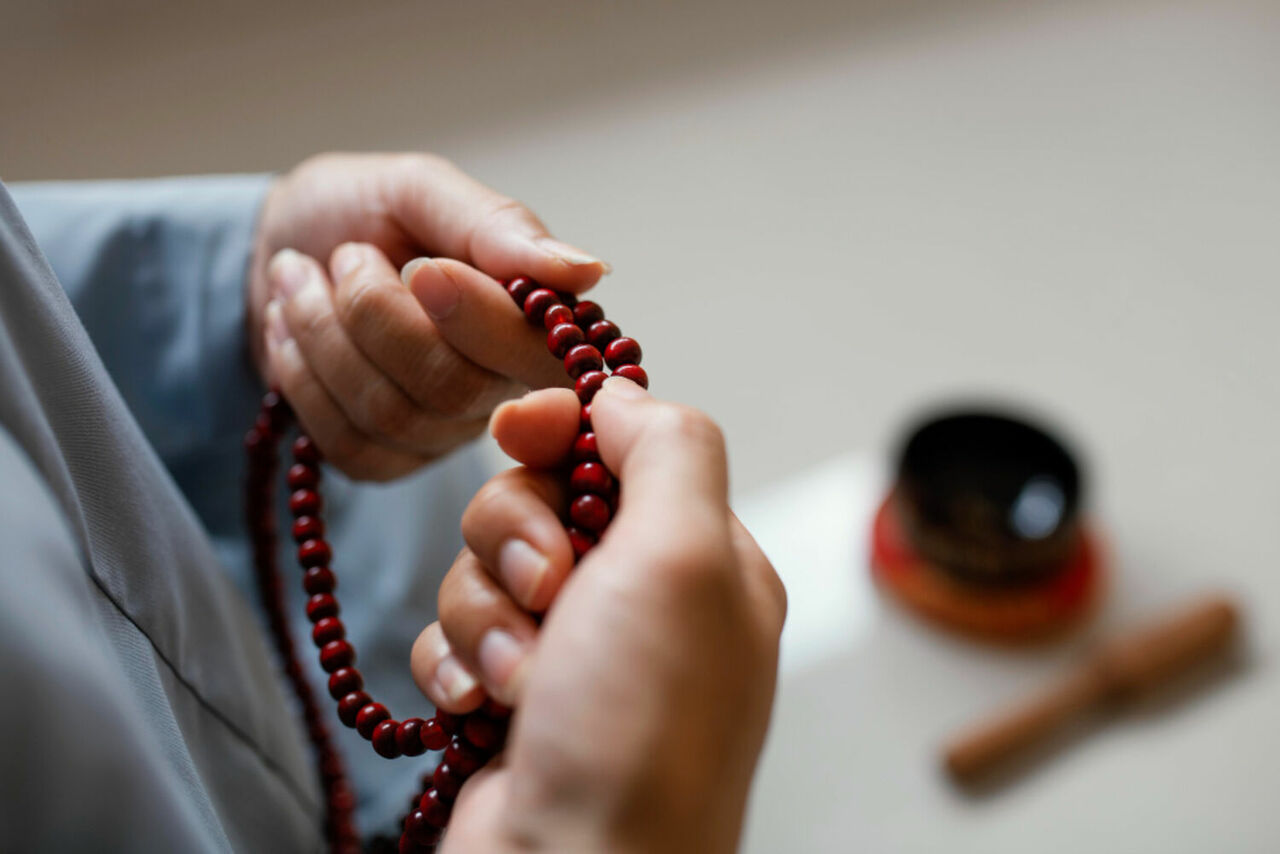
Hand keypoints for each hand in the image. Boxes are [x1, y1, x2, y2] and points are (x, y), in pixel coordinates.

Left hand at [250, 152, 609, 478]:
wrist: (276, 245)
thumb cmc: (362, 210)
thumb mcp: (421, 189)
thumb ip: (499, 227)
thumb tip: (590, 270)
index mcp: (530, 318)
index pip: (537, 352)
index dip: (480, 323)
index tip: (423, 269)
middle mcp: (502, 386)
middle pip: (453, 388)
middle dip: (373, 314)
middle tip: (344, 256)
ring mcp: (444, 431)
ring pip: (390, 415)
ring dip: (322, 334)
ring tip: (300, 279)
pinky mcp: (387, 459)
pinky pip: (349, 447)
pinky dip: (301, 378)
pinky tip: (290, 333)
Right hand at [410, 379, 786, 853]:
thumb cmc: (642, 724)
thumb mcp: (686, 558)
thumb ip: (670, 451)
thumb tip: (621, 397)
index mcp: (701, 556)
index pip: (622, 443)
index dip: (562, 427)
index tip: (516, 432)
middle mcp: (640, 598)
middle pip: (539, 496)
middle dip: (516, 536)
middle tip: (545, 592)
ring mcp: (574, 651)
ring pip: (485, 565)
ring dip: (485, 614)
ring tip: (520, 679)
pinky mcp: (511, 696)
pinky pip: (455, 634)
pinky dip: (460, 665)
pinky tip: (485, 710)